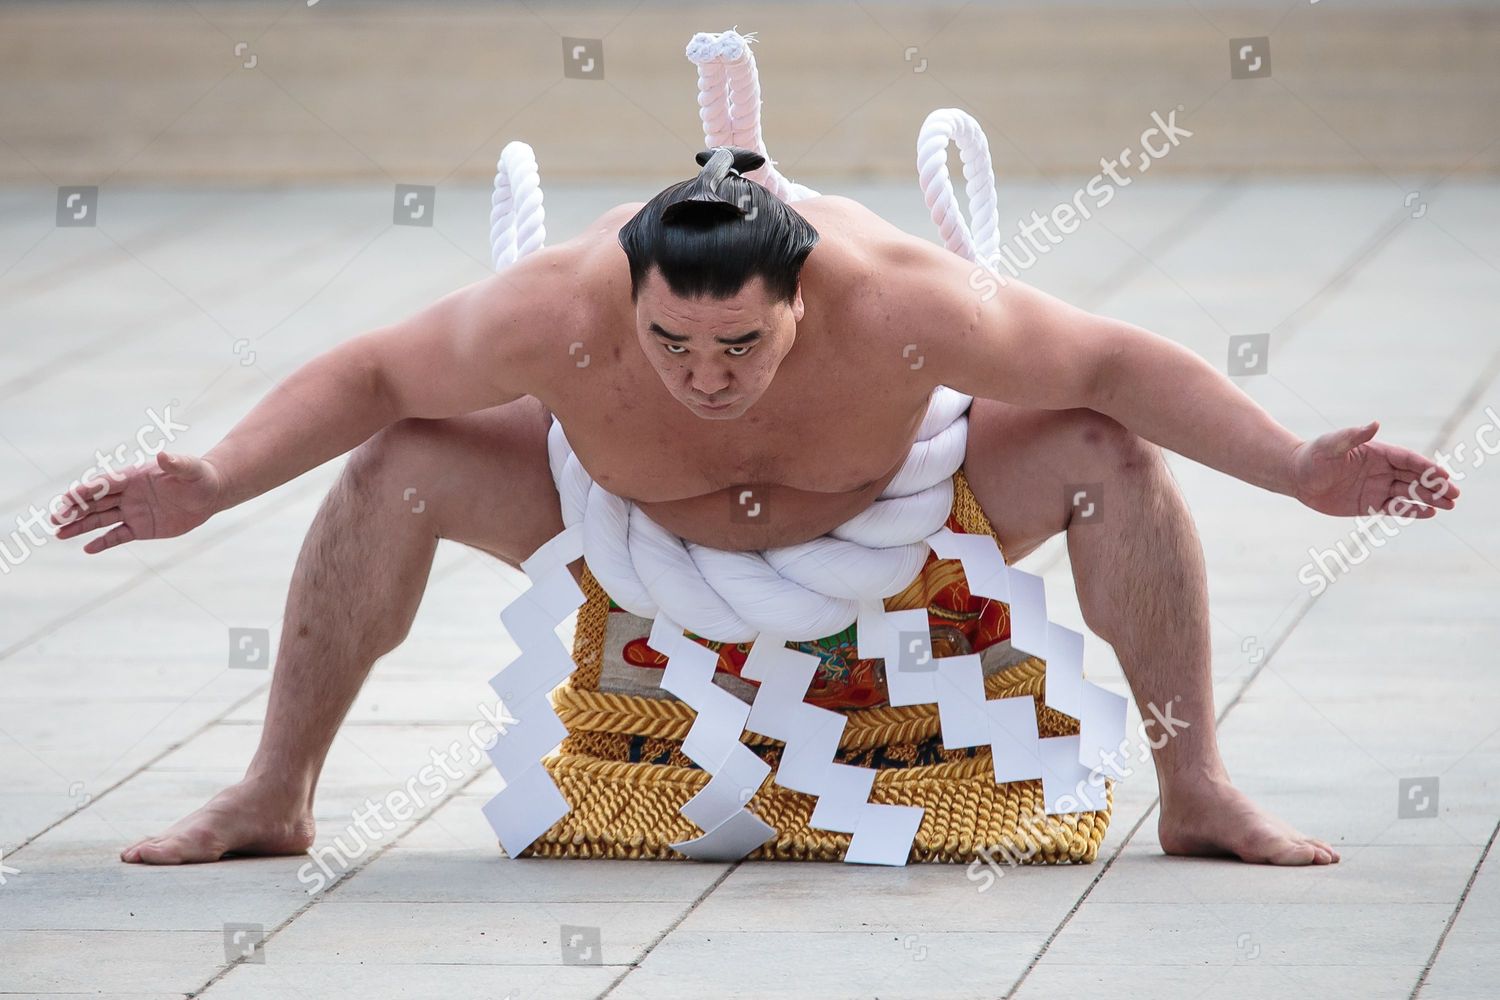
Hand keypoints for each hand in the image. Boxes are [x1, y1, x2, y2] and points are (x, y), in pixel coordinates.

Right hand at [51, 451, 224, 552]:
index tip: (68, 497)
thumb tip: (164, 455)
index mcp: (134, 476)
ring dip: (80, 525)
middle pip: (95, 502)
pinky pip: (118, 536)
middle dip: (75, 509)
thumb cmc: (199, 476)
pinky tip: (87, 549)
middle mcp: (127, 494)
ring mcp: (132, 511)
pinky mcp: (140, 528)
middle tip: (56, 517)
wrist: (209, 494)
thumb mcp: (190, 469)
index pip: (105, 483)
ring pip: (100, 519)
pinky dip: (103, 542)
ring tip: (58, 532)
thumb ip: (176, 464)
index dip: (87, 490)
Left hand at [1290, 421, 1458, 518]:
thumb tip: (1375, 424)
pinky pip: (1395, 508)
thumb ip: (1353, 436)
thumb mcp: (1331, 445)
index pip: (1408, 460)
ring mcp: (1378, 487)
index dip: (1427, 467)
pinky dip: (1412, 510)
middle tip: (1454, 494)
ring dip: (1429, 499)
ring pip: (1409, 493)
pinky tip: (1428, 513)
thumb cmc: (1313, 457)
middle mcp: (1382, 470)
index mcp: (1378, 453)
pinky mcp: (1370, 504)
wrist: (1297, 477)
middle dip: (1436, 485)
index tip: (1444, 474)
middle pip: (1415, 477)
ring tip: (1449, 505)